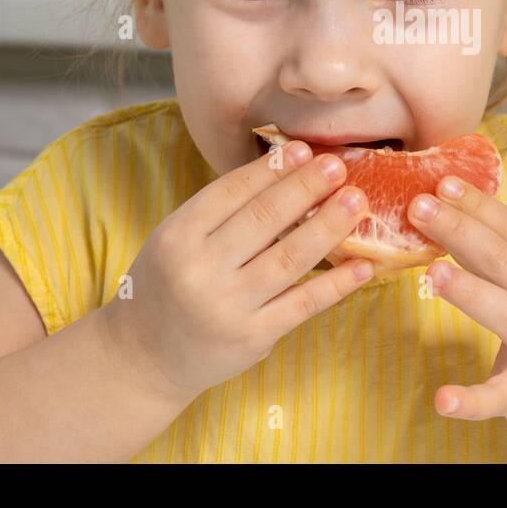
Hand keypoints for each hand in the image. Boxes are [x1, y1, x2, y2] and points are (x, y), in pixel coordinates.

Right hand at [101, 139, 372, 405]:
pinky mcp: (253, 337)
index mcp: (177, 236)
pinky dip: (337, 283)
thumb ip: (219, 214)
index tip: (304, 150)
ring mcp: (228, 306)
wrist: (143, 357)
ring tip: (356, 203)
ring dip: (329, 226)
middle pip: (264, 218)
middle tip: (338, 166)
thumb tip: (285, 173)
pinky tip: (363, 266)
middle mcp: (200, 269)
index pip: (231, 191)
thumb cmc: (165, 287)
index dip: (271, 168)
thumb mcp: (175, 241)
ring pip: (289, 257)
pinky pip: (303, 304)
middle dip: (306, 188)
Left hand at [407, 176, 506, 456]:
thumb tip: (451, 217)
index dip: (481, 206)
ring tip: (433, 273)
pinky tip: (442, 398)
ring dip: (471, 292)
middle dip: (463, 231)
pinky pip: (501, 397)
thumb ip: (504, 258)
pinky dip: (472, 399)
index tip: (444, 183)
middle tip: (420, 207)